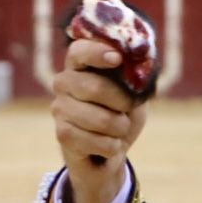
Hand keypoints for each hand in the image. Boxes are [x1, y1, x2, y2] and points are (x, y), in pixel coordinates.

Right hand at [50, 39, 148, 202]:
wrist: (112, 151)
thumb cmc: (122, 114)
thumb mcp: (134, 92)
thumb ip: (135, 75)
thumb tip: (141, 58)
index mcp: (80, 65)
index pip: (80, 51)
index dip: (97, 52)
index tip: (117, 58)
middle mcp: (64, 82)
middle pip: (95, 87)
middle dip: (122, 102)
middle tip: (127, 109)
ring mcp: (60, 108)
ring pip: (100, 119)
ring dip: (120, 128)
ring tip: (117, 129)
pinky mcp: (62, 134)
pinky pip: (96, 141)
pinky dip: (112, 147)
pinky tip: (108, 145)